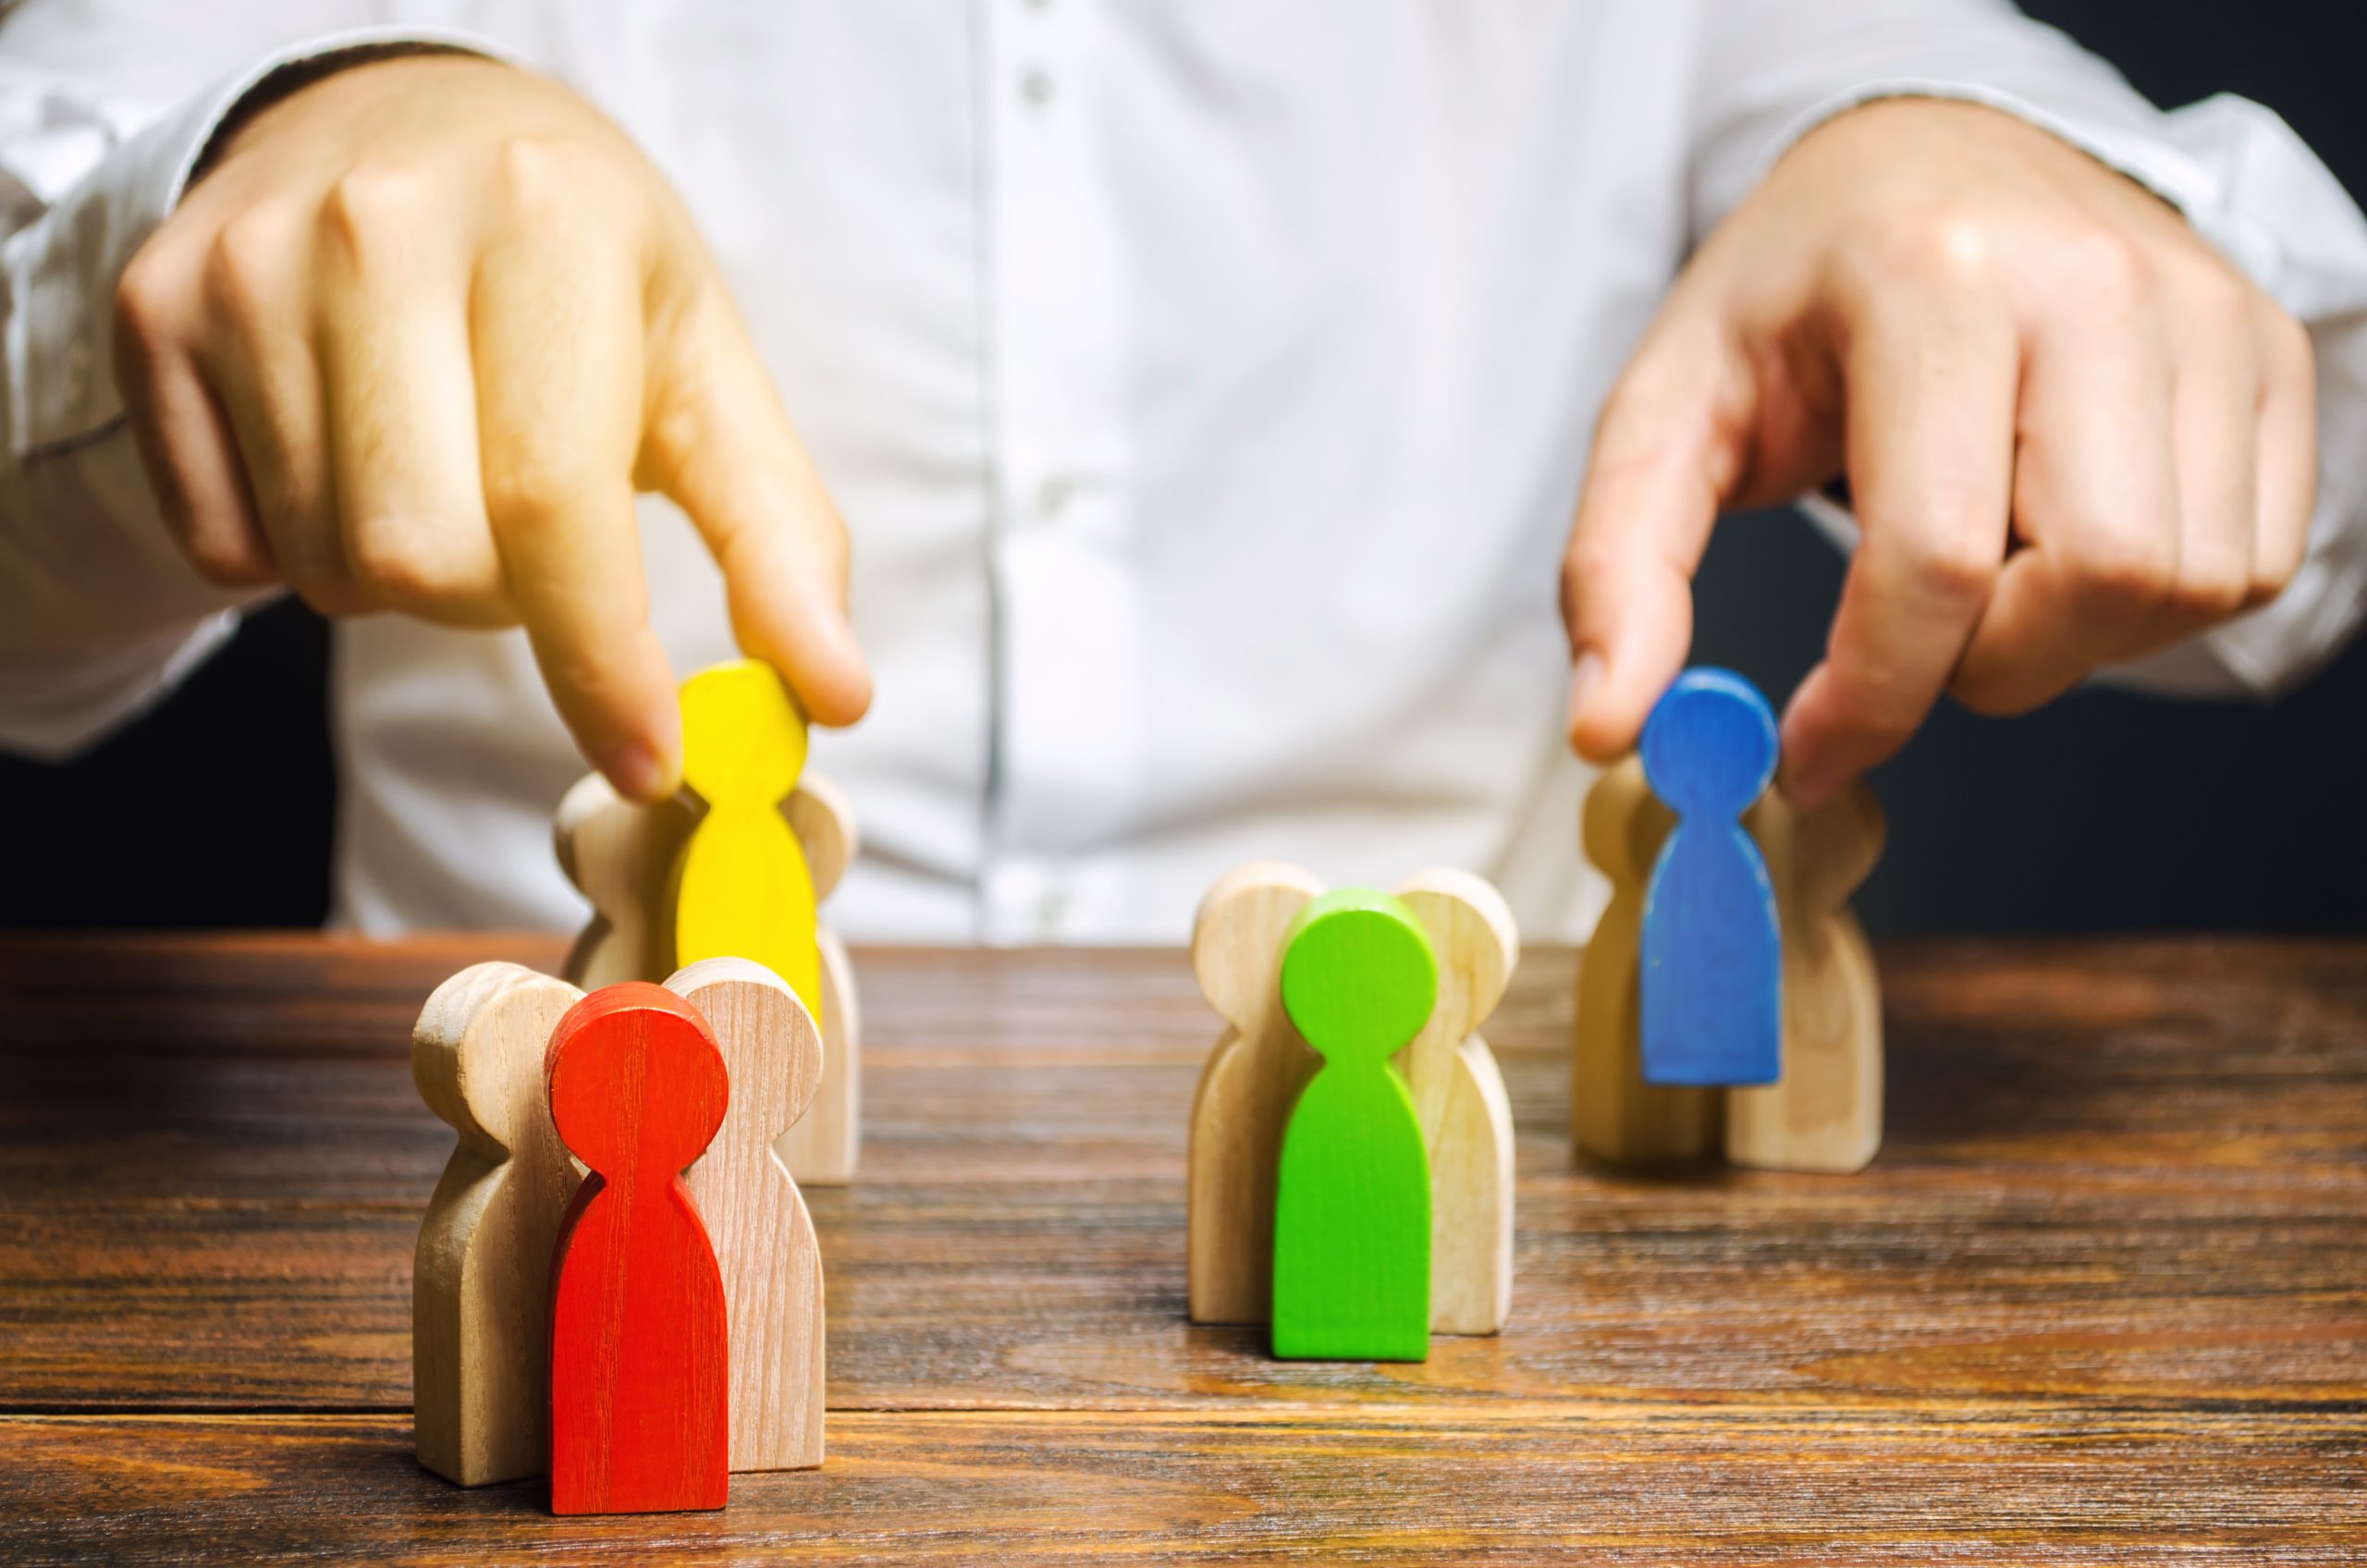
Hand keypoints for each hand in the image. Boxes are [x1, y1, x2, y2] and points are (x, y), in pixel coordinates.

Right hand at [113, 54, 869, 799]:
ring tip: (447, 471)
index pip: (554, 500)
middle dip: (501, 602)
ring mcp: (248, 265)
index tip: (649, 758)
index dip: (600, 660)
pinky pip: (224, 544)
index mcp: (550, 223)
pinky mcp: (155, 311)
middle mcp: (383, 227)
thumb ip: (781, 537)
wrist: (412, 124)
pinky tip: (350, 457)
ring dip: (408, 579)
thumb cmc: (584, 264)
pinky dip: (301, 551)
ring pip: (326, 565)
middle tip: (535, 530)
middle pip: (423, 559)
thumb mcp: (706, 371)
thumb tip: (831, 691)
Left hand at [1561, 98, 2314, 801]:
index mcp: (1931, 280)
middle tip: (1903, 642)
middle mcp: (2092, 283)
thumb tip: (1610, 725)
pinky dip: (2147, 607)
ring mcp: (2203, 314)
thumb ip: (1619, 565)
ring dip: (2065, 642)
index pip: (1935, 557)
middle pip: (2090, 584)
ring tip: (1976, 575)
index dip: (1871, 698)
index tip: (1808, 753)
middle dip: (1980, 671)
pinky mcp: (2266, 357)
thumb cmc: (1792, 297)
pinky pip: (2247, 564)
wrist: (1925, 169)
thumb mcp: (1666, 408)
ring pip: (2181, 588)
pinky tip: (2058, 549)